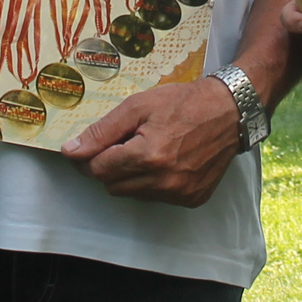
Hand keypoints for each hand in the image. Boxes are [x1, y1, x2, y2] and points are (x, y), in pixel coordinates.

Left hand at [60, 76, 243, 206]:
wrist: (230, 112)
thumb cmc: (184, 103)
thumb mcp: (138, 106)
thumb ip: (102, 131)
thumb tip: (71, 151)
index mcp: (148, 156)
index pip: (98, 170)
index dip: (89, 157)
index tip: (89, 147)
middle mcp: (164, 181)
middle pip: (112, 185)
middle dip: (109, 166)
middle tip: (120, 143)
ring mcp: (180, 194)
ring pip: (132, 194)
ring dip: (130, 176)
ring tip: (146, 148)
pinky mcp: (192, 199)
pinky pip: (156, 198)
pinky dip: (152, 182)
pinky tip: (164, 160)